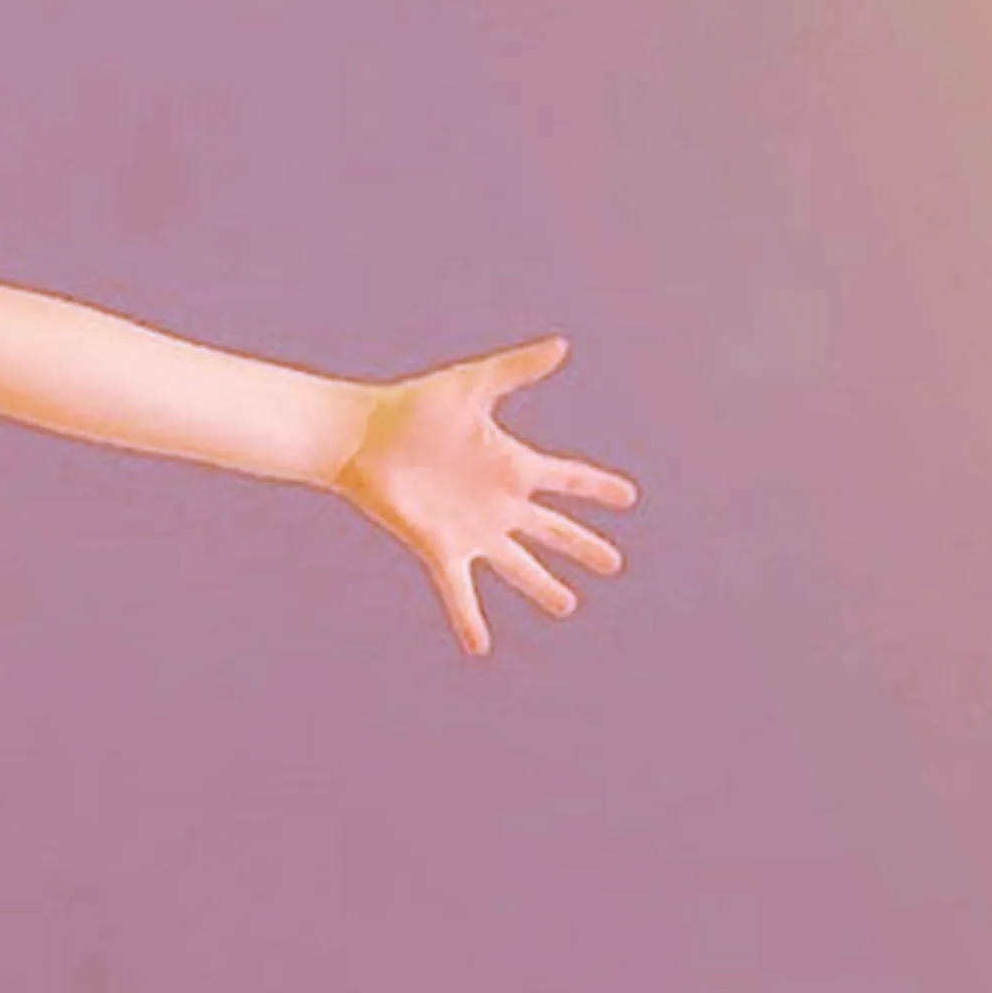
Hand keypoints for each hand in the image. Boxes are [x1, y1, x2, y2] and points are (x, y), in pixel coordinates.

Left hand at [325, 334, 637, 658]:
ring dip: (542, 587)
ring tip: (567, 606)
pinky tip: (479, 648)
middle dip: (582, 547)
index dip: (597, 488)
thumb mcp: (472, 386)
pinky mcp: (440, 548)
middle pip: (551, 530)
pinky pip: (460, 592)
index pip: (566, 479)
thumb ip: (516, 369)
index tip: (629, 497)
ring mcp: (471, 529)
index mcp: (511, 464)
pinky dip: (469, 619)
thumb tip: (562, 345)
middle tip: (614, 564)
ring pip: (517, 566)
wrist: (362, 436)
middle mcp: (497, 502)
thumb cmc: (413, 406)